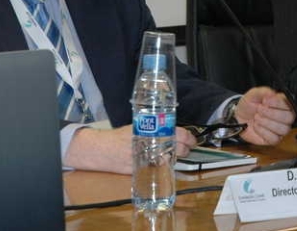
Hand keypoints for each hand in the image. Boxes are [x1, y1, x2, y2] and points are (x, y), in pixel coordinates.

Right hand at [63, 124, 197, 172]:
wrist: (103, 150)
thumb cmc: (121, 136)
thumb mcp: (138, 126)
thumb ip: (155, 128)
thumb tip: (173, 131)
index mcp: (152, 130)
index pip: (179, 133)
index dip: (189, 138)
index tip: (192, 140)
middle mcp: (152, 144)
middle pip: (179, 149)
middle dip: (185, 149)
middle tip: (186, 148)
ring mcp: (148, 158)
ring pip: (172, 159)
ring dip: (175, 157)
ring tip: (174, 154)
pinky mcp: (144, 169)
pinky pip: (161, 168)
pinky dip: (164, 165)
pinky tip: (163, 162)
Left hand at [234, 87, 294, 145]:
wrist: (239, 116)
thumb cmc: (249, 105)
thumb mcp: (254, 94)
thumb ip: (264, 91)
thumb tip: (272, 93)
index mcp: (282, 104)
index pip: (289, 104)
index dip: (278, 103)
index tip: (265, 101)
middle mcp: (284, 117)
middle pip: (289, 118)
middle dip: (272, 113)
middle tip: (259, 109)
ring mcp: (279, 129)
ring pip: (283, 129)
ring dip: (267, 123)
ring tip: (257, 117)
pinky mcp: (273, 139)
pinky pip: (274, 139)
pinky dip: (263, 132)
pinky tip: (256, 126)